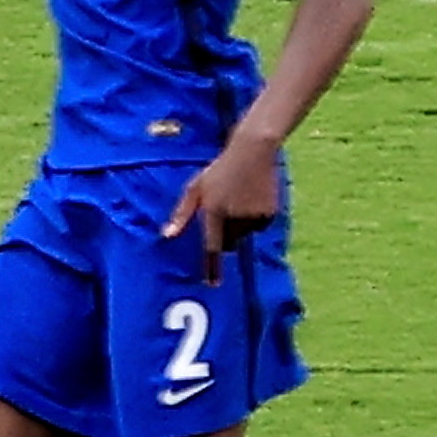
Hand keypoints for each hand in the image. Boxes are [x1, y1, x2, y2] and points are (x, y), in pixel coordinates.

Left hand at [161, 126, 285, 268]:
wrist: (253, 152)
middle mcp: (234, 217)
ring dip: (240, 225)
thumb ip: (182, 213)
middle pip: (228, 243)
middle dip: (224, 236)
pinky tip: (253, 197)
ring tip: (239, 198)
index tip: (212, 284)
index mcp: (214, 211)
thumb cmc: (219, 170)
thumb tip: (167, 235)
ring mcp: (253, 216)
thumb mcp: (195, 188)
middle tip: (225, 213)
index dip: (212, 268)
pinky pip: (259, 226)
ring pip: (244, 234)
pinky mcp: (269, 214)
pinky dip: (255, 218)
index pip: (212, 247)